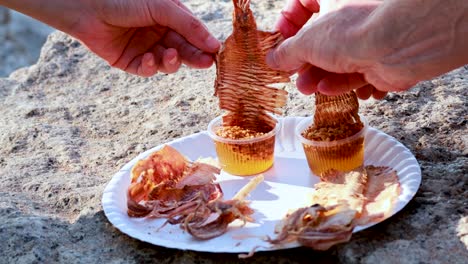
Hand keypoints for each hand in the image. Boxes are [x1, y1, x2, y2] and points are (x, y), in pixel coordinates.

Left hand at [73, 0, 219, 75]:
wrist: (87, 7)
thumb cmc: (125, 0)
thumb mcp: (163, 8)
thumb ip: (189, 26)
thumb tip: (214, 44)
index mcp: (169, 18)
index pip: (192, 35)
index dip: (204, 44)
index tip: (215, 53)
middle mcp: (159, 34)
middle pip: (183, 51)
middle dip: (193, 57)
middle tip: (205, 63)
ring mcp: (145, 48)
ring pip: (167, 63)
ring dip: (171, 62)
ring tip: (169, 56)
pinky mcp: (130, 62)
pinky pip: (147, 69)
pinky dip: (149, 66)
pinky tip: (148, 58)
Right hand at [269, 0, 467, 98]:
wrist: (402, 43)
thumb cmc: (353, 29)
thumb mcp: (307, 42)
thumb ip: (287, 52)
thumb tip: (273, 60)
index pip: (303, 2)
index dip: (288, 23)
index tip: (279, 42)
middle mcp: (351, 13)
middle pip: (320, 39)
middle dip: (304, 61)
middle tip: (294, 75)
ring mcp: (367, 37)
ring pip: (337, 59)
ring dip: (320, 77)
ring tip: (310, 89)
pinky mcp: (380, 59)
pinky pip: (356, 73)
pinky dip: (344, 84)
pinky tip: (333, 91)